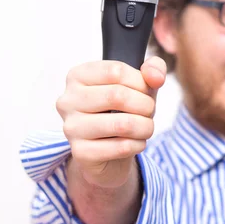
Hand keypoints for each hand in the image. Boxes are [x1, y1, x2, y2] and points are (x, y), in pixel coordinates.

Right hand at [56, 56, 165, 189]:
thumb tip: (156, 77)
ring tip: (146, 128)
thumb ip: (153, 70)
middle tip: (150, 112)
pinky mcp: (81, 153)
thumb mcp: (140, 86)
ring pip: (122, 124)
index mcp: (78, 76)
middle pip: (118, 96)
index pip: (116, 71)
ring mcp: (71, 128)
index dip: (141, 82)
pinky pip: (122, 147)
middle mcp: (68, 100)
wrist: (108, 154)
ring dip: (145, 127)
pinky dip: (138, 144)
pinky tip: (136, 143)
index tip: (146, 92)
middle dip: (145, 105)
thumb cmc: (123, 112)